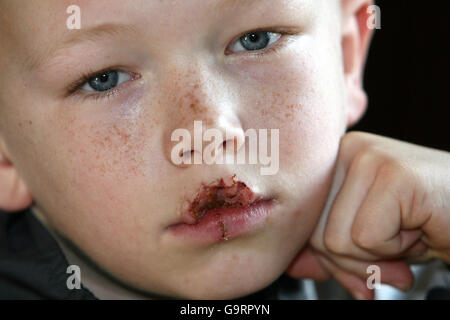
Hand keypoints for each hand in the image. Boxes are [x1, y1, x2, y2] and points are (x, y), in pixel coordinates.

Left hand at [286, 131, 449, 298]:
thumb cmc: (426, 222)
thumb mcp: (366, 240)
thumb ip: (327, 250)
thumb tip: (292, 264)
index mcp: (335, 160)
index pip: (304, 222)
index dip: (332, 254)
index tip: (361, 257)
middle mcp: (347, 150)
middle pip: (316, 233)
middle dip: (356, 259)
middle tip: (395, 244)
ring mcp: (368, 156)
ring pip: (336, 239)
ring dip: (379, 255)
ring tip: (408, 231)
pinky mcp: (392, 173)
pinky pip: (366, 237)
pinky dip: (396, 250)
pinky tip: (418, 228)